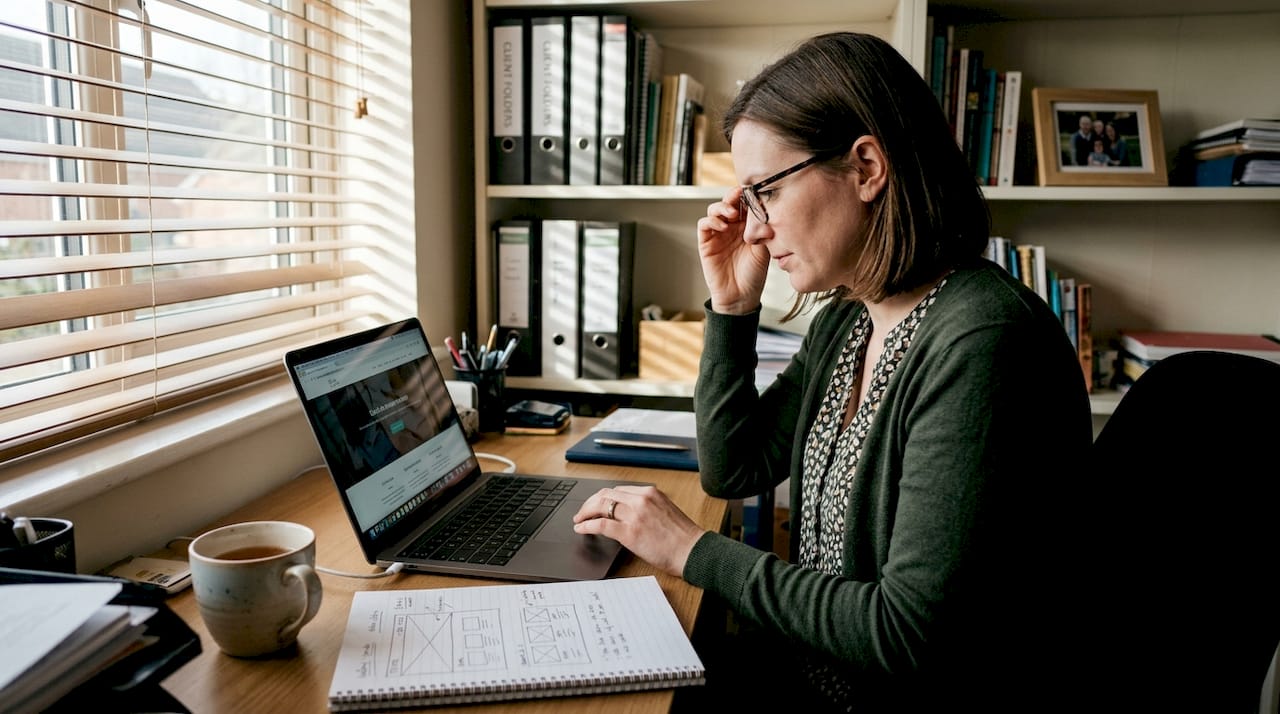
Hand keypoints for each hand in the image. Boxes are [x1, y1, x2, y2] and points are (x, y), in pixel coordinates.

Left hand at [572, 485, 704, 576]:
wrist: (692, 551)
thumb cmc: (683, 537)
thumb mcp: (664, 511)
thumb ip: (647, 507)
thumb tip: (627, 513)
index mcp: (650, 493)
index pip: (618, 490)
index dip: (602, 498)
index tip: (596, 504)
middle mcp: (640, 499)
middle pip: (606, 495)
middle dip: (590, 503)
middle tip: (582, 512)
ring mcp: (634, 515)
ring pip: (600, 506)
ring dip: (585, 513)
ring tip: (579, 520)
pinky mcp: (629, 532)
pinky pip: (600, 525)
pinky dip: (587, 525)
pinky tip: (581, 529)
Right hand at [696, 186, 769, 314]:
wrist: (741, 296)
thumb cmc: (754, 275)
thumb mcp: (764, 249)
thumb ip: (762, 229)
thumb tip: (764, 209)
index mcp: (747, 226)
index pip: (745, 204)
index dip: (747, 196)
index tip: (754, 191)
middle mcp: (732, 227)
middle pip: (729, 202)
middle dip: (733, 196)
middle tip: (740, 195)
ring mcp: (718, 233)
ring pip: (714, 209)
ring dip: (722, 207)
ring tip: (731, 214)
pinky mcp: (706, 242)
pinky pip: (704, 225)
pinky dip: (711, 221)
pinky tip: (722, 226)